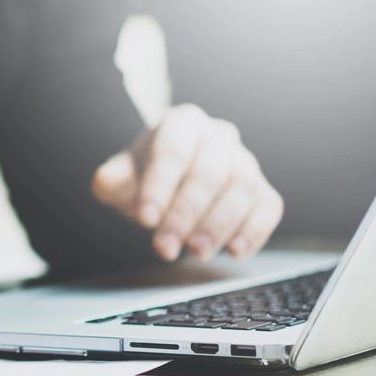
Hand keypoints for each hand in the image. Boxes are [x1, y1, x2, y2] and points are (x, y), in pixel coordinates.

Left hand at [92, 105, 284, 261]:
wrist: (168, 180)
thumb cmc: (144, 177)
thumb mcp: (120, 176)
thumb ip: (112, 179)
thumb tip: (106, 181)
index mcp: (181, 124)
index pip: (174, 152)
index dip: (160, 187)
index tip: (145, 220)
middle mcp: (218, 136)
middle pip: (210, 172)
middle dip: (187, 214)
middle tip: (166, 247)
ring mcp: (245, 161)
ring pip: (243, 188)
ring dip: (220, 224)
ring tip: (197, 252)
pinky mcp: (262, 189)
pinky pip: (269, 206)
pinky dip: (256, 230)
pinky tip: (235, 252)